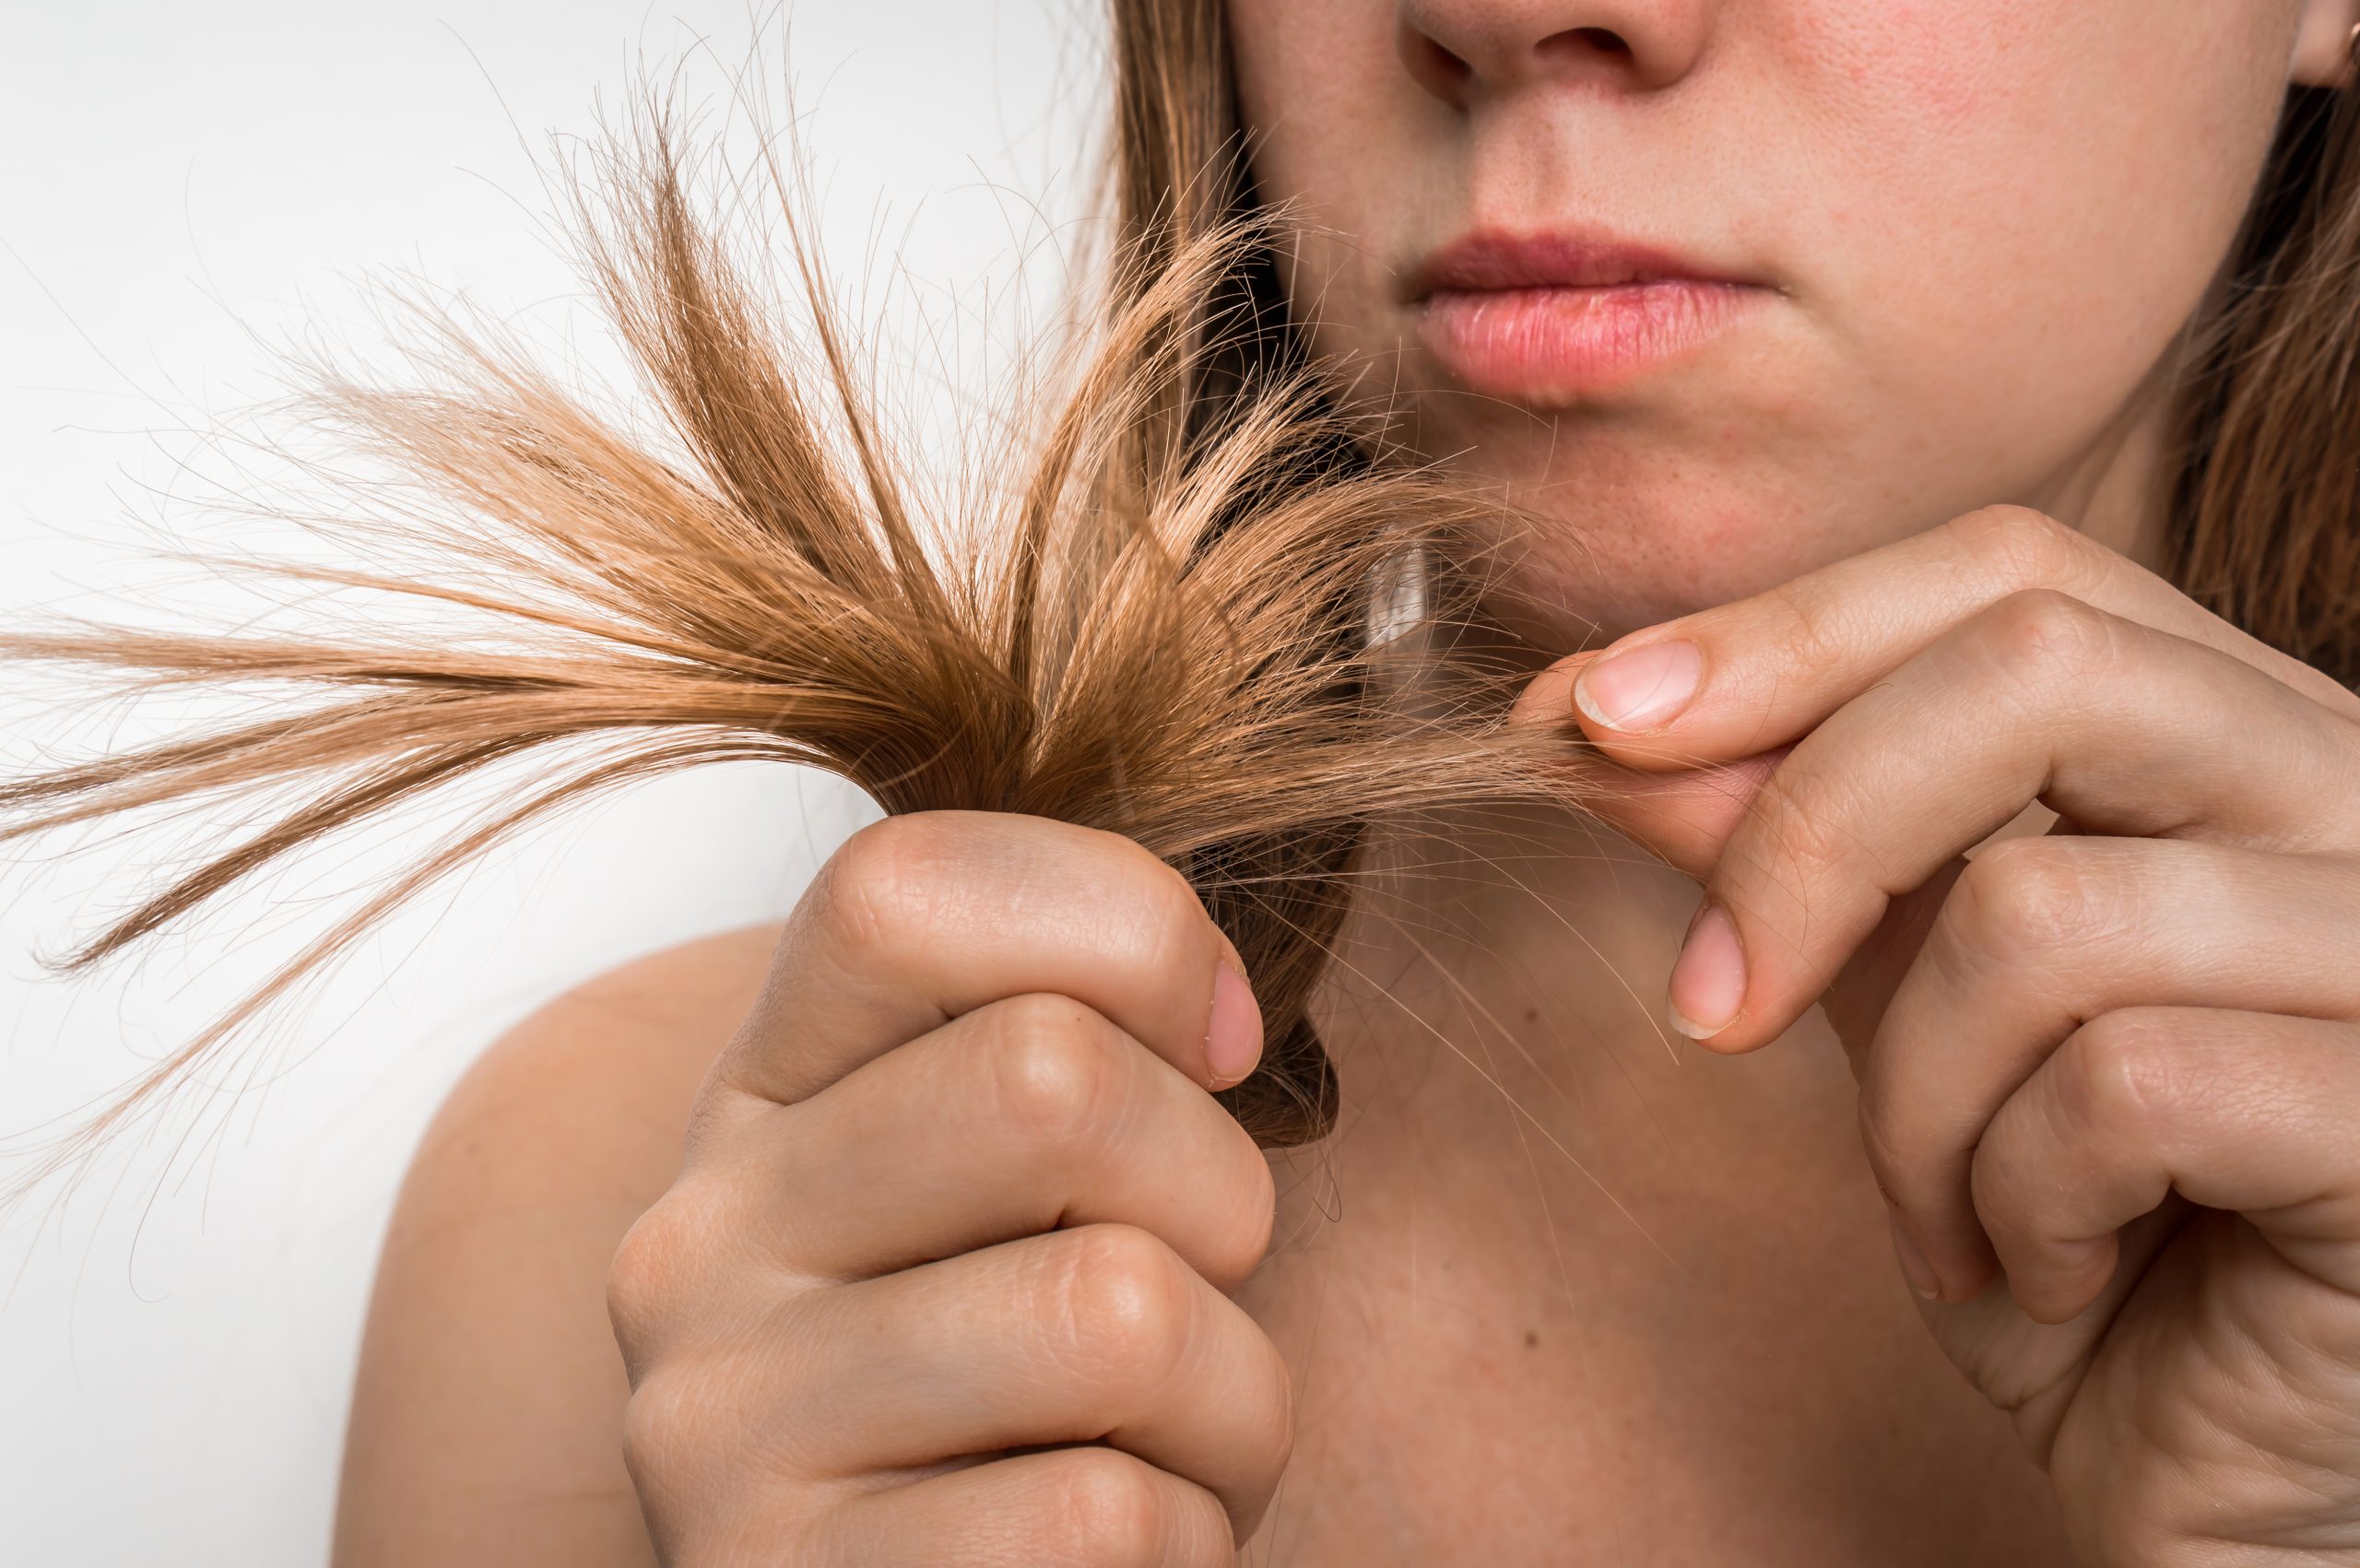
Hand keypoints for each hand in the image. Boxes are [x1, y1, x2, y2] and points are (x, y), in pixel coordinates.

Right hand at [605, 812, 1290, 1565]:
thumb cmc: (1030, 1387)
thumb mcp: (1021, 1181)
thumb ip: (1081, 1040)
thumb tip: (1218, 1014)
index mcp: (764, 1095)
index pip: (906, 889)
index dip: (1127, 929)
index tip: (1218, 1048)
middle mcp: (698, 1242)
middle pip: (1048, 1076)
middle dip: (1219, 1190)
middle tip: (1197, 1286)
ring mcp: (718, 1429)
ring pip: (1117, 1310)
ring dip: (1231, 1399)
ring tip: (1162, 1444)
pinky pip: (1106, 1521)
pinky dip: (1185, 1540)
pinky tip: (1114, 1555)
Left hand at [1522, 506, 2359, 1565]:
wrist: (2220, 1475)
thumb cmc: (2069, 1231)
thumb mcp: (1900, 1011)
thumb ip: (1791, 853)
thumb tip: (1604, 723)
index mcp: (2243, 734)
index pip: (2014, 574)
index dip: (1786, 631)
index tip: (1588, 720)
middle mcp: (2359, 794)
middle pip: (2038, 663)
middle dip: (1807, 833)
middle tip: (1714, 1007)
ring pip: (2039, 906)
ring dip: (1917, 1099)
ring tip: (1949, 1209)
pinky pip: (2124, 1083)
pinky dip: (2016, 1200)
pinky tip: (2056, 1273)